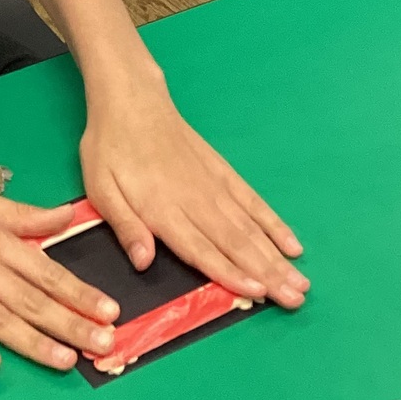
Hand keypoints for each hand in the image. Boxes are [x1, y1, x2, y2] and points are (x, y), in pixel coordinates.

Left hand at [81, 81, 307, 308]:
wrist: (132, 100)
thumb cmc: (110, 148)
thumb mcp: (100, 187)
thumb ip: (125, 225)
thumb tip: (144, 263)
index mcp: (162, 208)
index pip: (201, 248)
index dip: (230, 272)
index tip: (258, 291)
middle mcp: (195, 200)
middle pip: (235, 243)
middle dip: (267, 273)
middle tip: (296, 299)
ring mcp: (214, 185)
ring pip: (250, 227)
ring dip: (276, 256)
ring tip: (300, 282)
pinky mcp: (222, 172)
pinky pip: (253, 201)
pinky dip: (273, 224)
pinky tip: (291, 244)